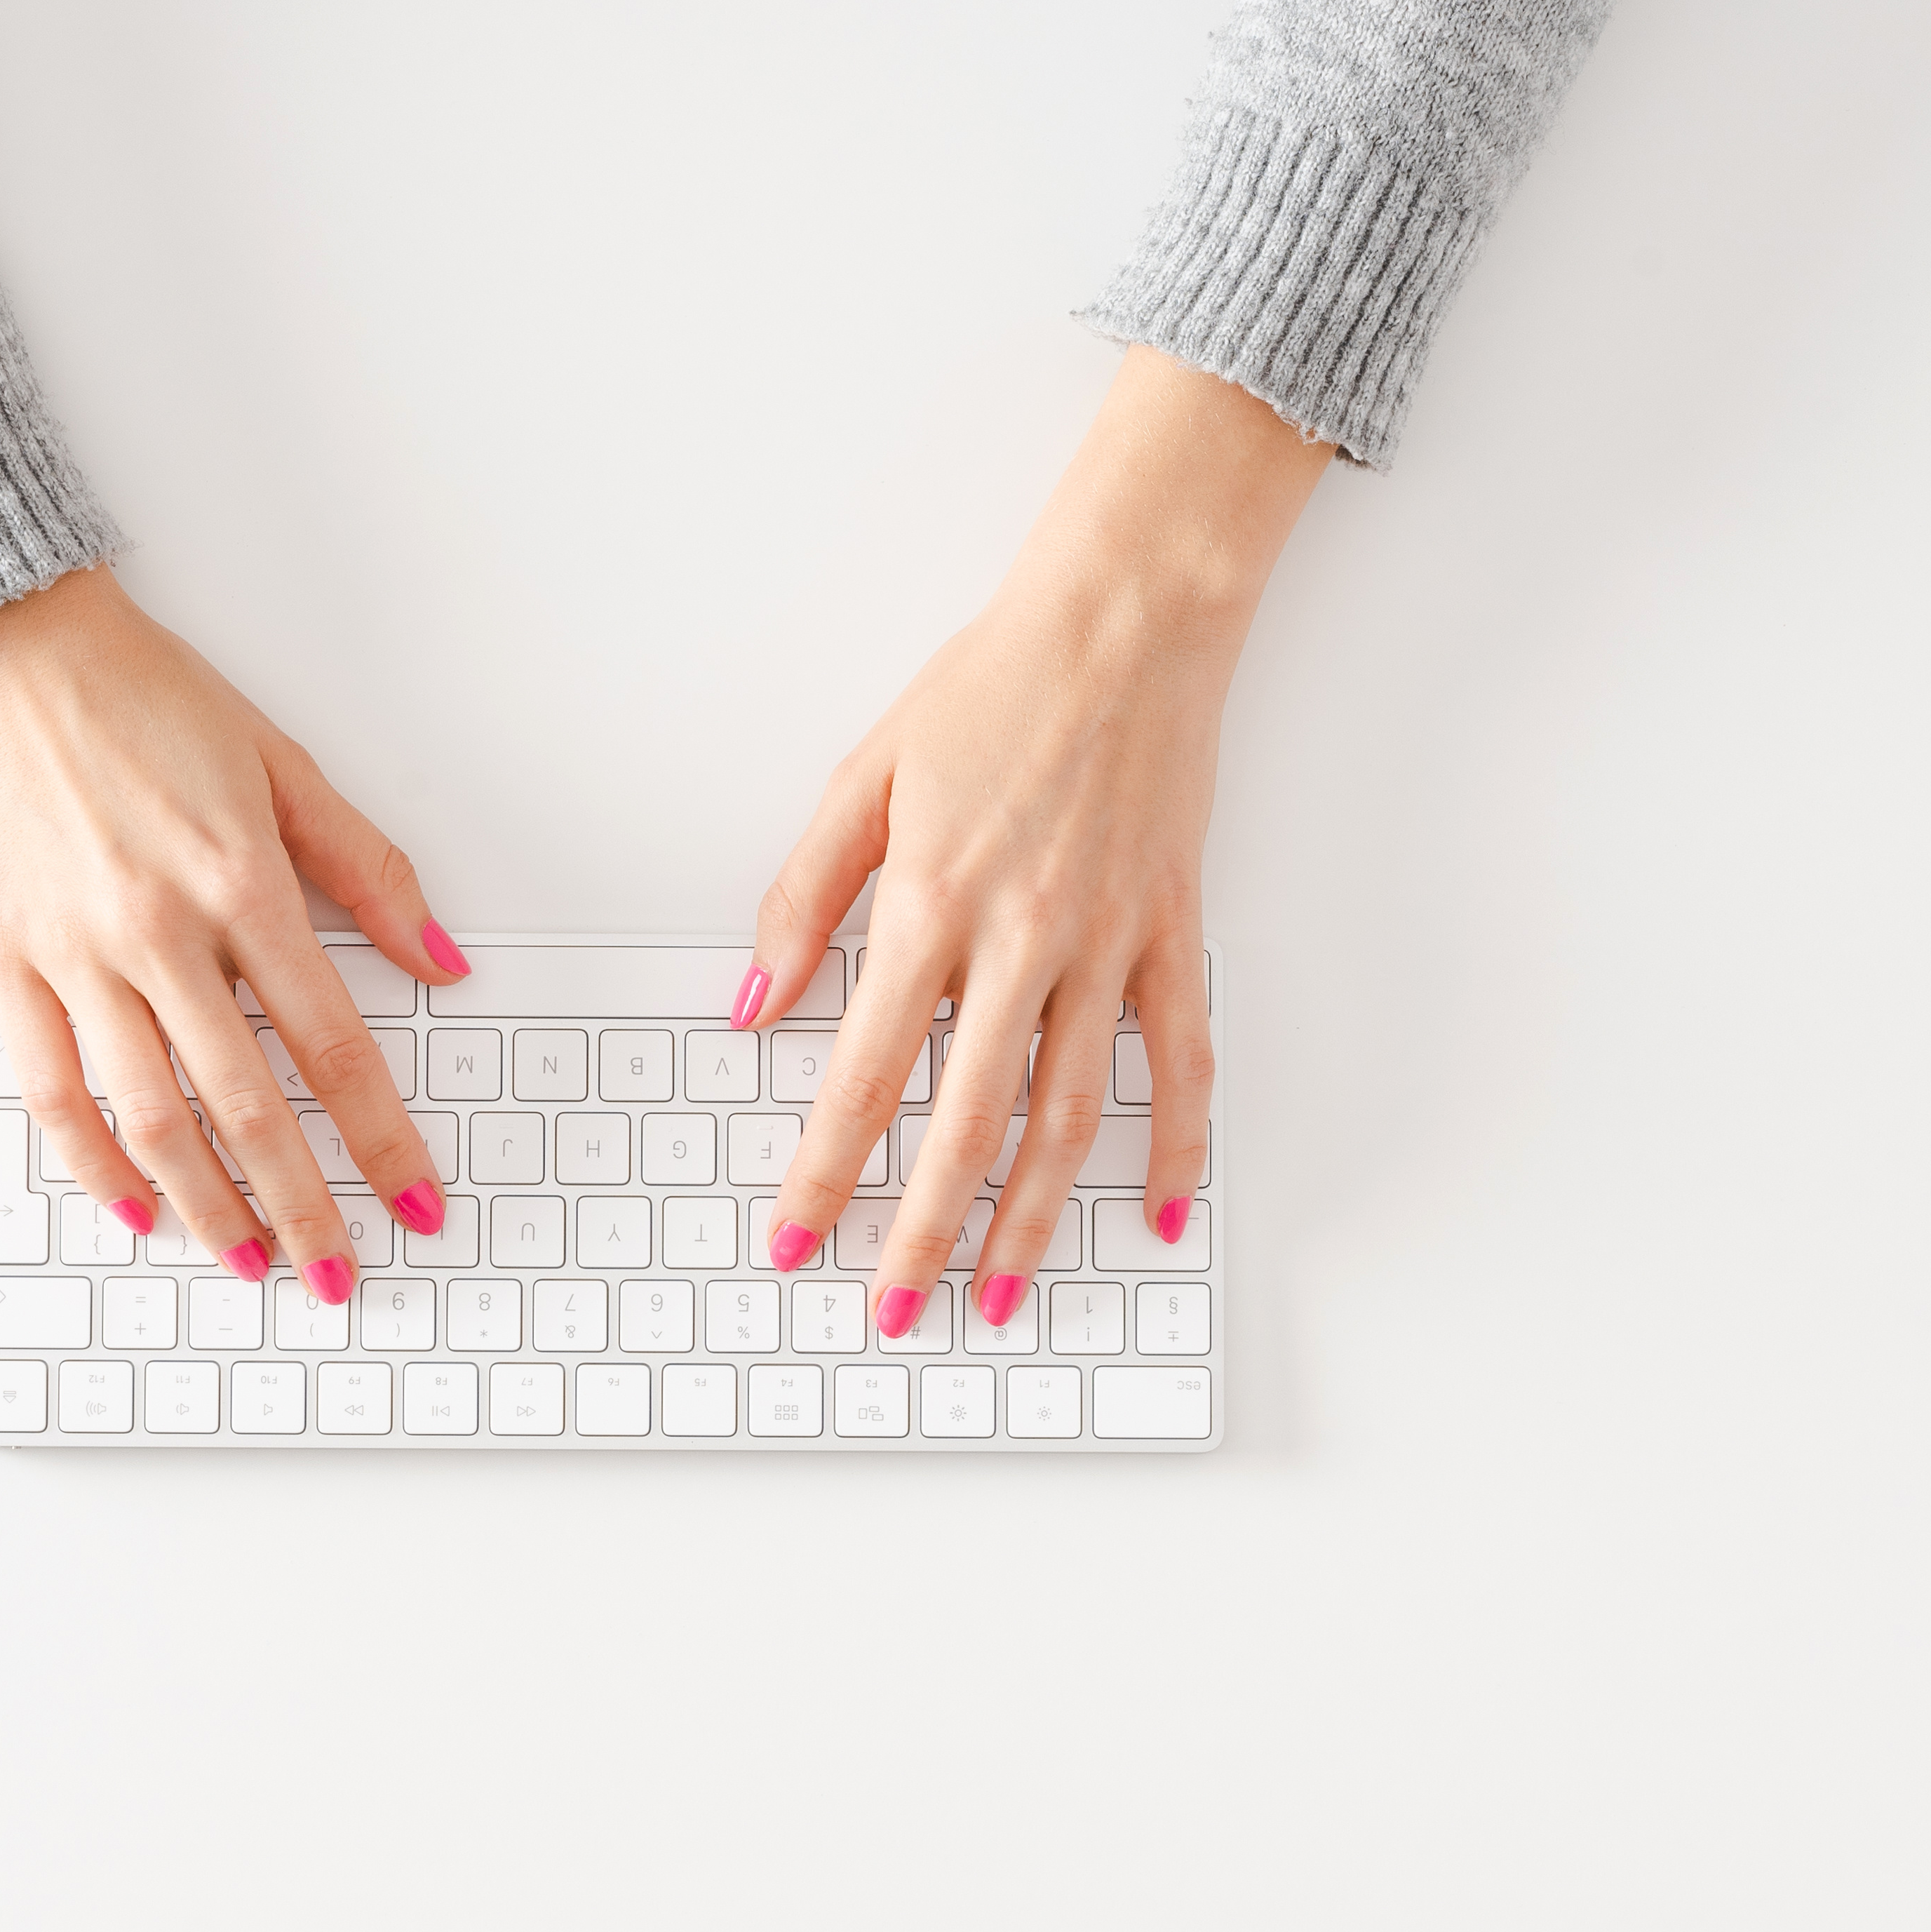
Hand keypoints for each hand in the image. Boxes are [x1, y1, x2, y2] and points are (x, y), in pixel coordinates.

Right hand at [0, 567, 466, 1303]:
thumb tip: (442, 960)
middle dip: (301, 1207)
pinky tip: (132, 1204)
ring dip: (205, 1205)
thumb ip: (368, 868)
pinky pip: (53, 1089)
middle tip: (335, 1274)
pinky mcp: (6, 961)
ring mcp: (76, 954)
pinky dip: (93, 1160)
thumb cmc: (142, 695)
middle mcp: (160, 932)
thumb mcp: (281, 763)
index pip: (334, 1047)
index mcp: (242, 884)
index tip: (416, 1202)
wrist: (1, 645)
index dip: (382, 1139)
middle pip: (248, 1107)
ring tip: (245, 1260)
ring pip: (151, 1117)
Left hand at [742, 350, 1329, 1328]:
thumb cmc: (992, 688)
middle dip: (920, 1233)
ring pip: (1068, 1117)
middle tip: (892, 1312)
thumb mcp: (863, 778)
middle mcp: (1021, 943)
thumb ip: (801, 900)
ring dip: (1030, 1221)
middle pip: (965, 1126)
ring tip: (997, 1296)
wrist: (1127, 619)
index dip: (824, 1174)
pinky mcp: (1171, 935)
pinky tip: (1156, 1214)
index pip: (865, 1077)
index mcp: (929, 905)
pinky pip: (1179, 1064)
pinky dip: (1175, 1147)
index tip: (793, 1242)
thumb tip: (751, 1006)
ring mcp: (1107, 947)